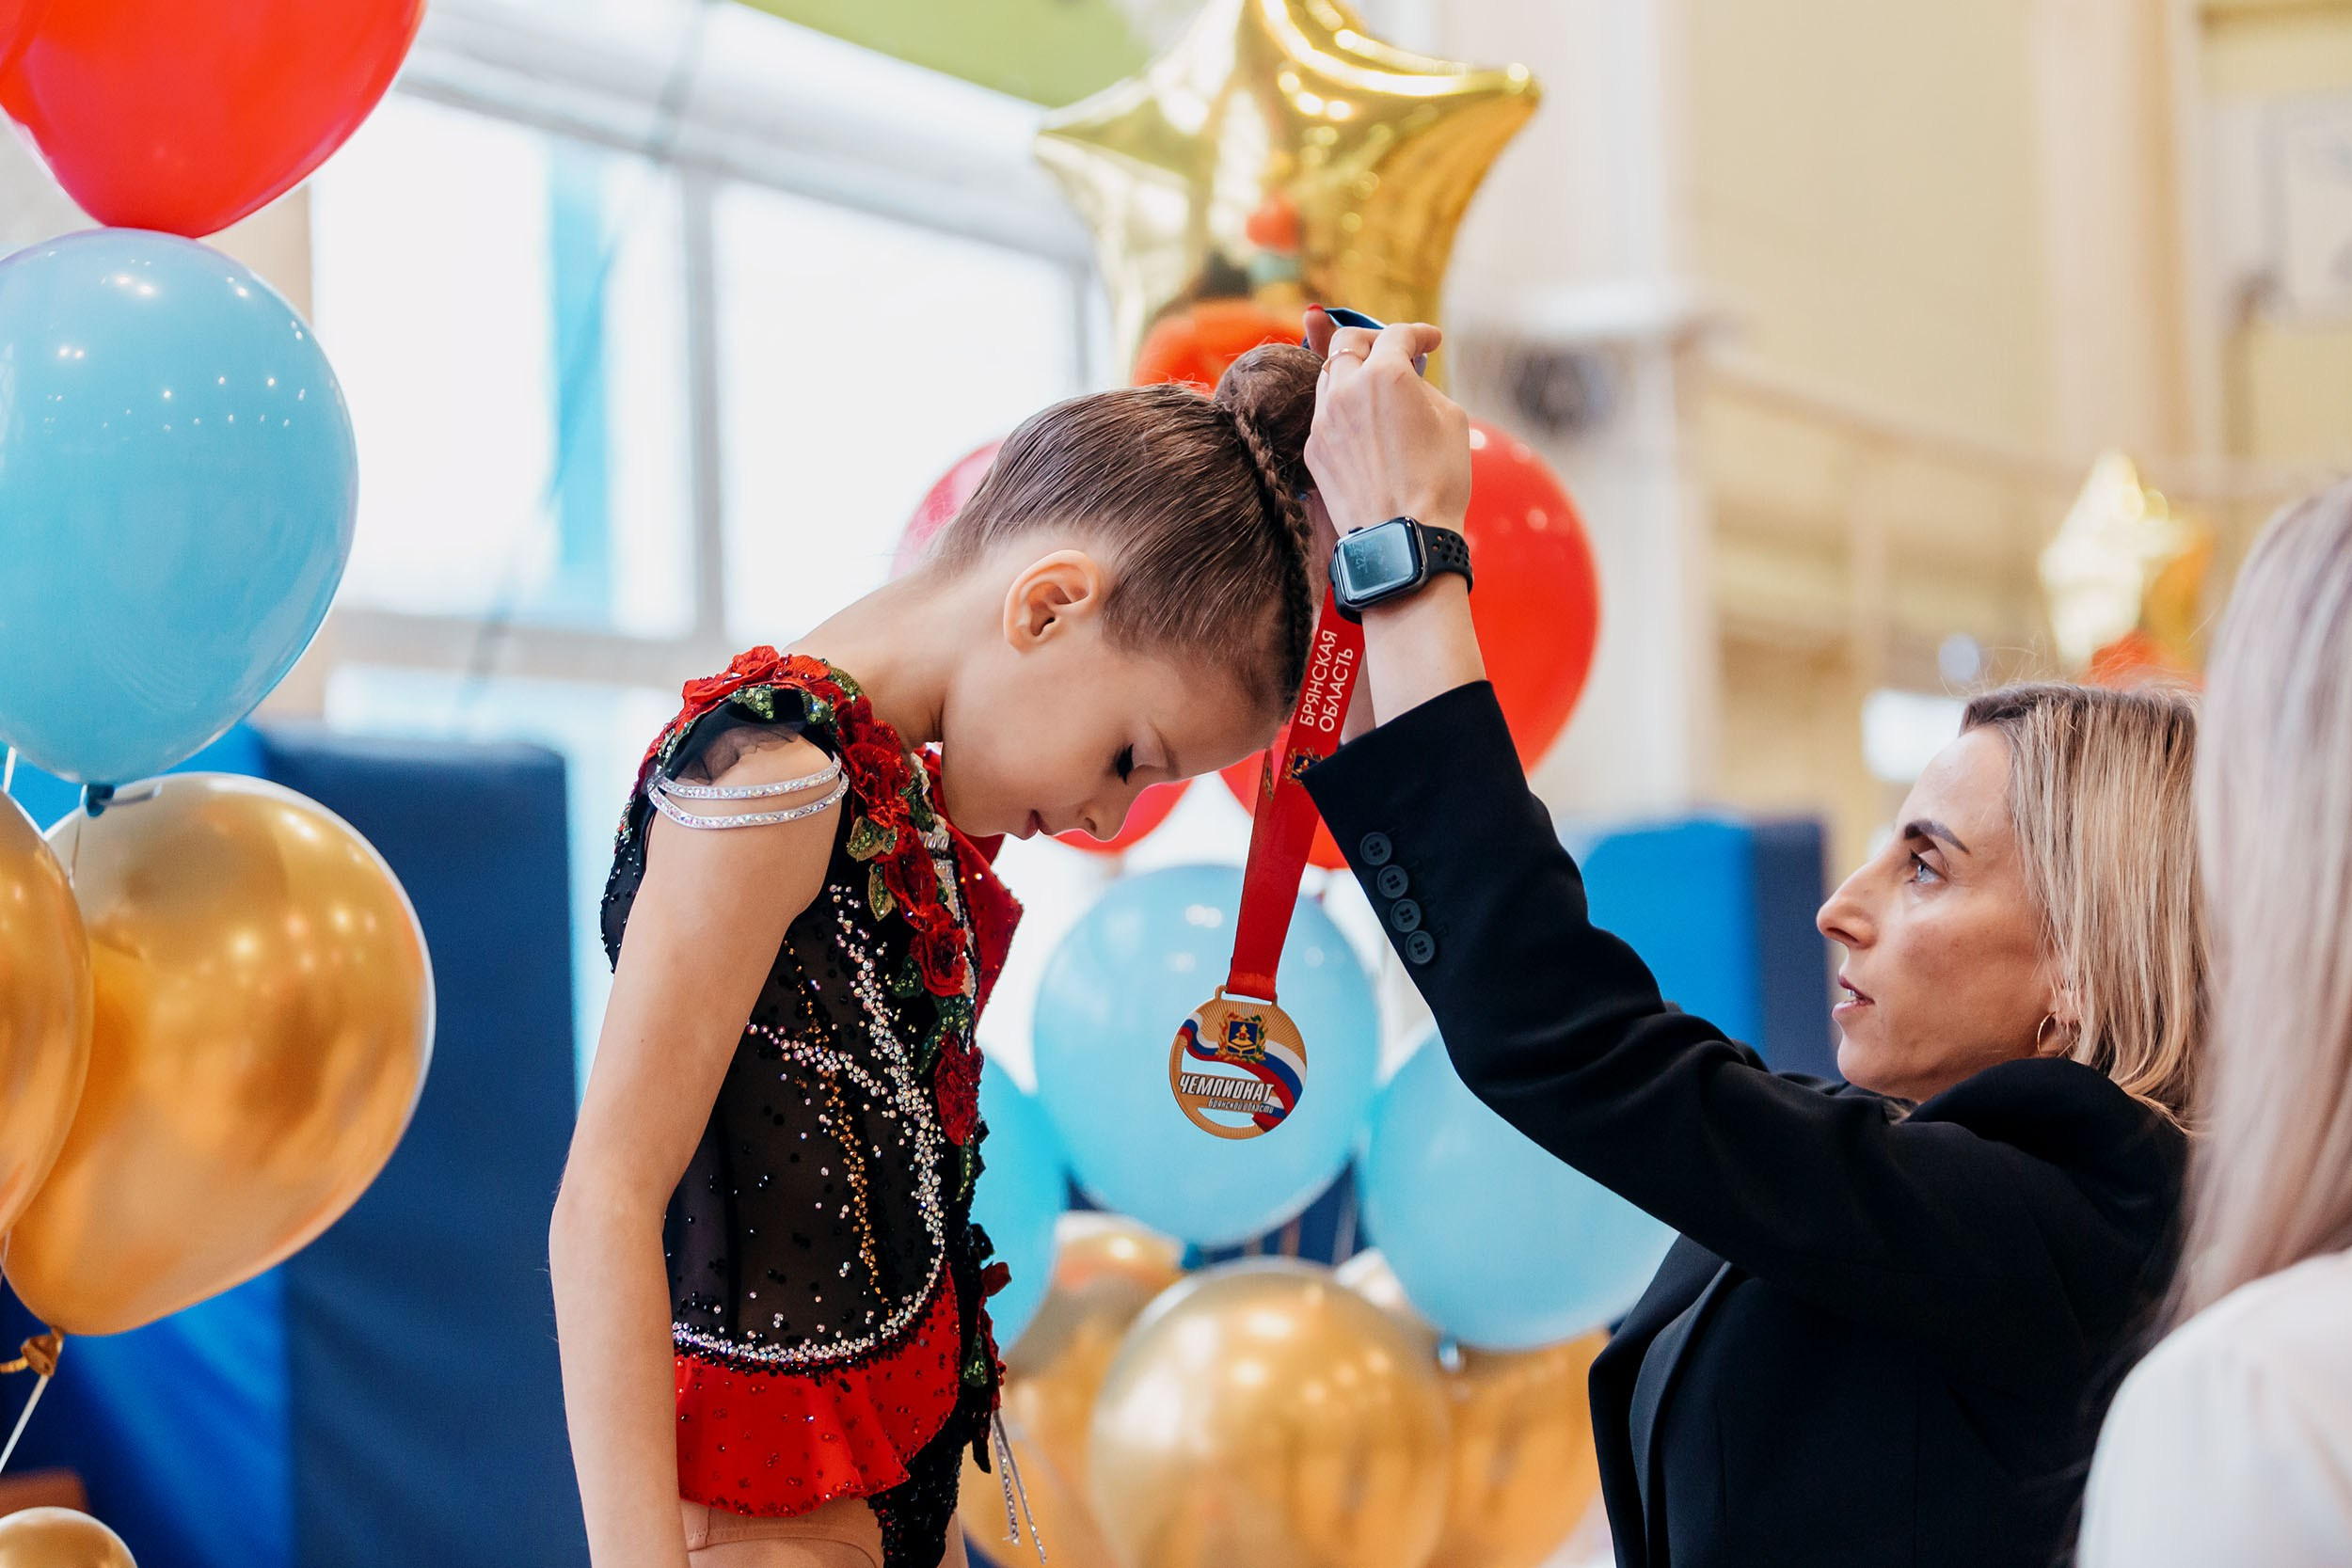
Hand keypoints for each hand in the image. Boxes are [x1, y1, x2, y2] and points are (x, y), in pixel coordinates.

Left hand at [1302, 309, 1472, 535]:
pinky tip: (1361, 422)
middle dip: (1373, 339)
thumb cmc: (1438, 480)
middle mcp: (1346, 389)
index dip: (1419, 333)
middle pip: (1348, 341)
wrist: (1402, 537)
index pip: (1398, 334)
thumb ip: (1423, 387)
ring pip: (1329, 375)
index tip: (1431, 341)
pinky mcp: (1313, 448)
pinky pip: (1323, 413)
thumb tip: (1408, 378)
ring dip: (1351, 371)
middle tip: (1393, 350)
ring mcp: (1323, 419)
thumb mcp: (1450, 419)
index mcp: (1385, 374)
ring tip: (1373, 384)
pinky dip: (1341, 407)